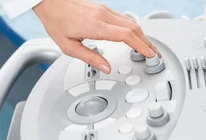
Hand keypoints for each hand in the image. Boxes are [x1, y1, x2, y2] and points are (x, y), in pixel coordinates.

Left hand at [33, 0, 160, 73]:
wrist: (50, 2)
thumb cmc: (56, 22)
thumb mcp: (69, 47)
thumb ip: (90, 58)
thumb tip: (106, 67)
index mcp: (95, 26)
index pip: (126, 36)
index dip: (141, 46)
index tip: (150, 54)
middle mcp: (103, 16)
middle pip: (134, 28)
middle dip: (147, 42)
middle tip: (155, 54)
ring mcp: (104, 10)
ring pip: (131, 21)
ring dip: (142, 35)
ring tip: (148, 47)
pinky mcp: (103, 8)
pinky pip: (124, 18)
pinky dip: (134, 28)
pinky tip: (135, 35)